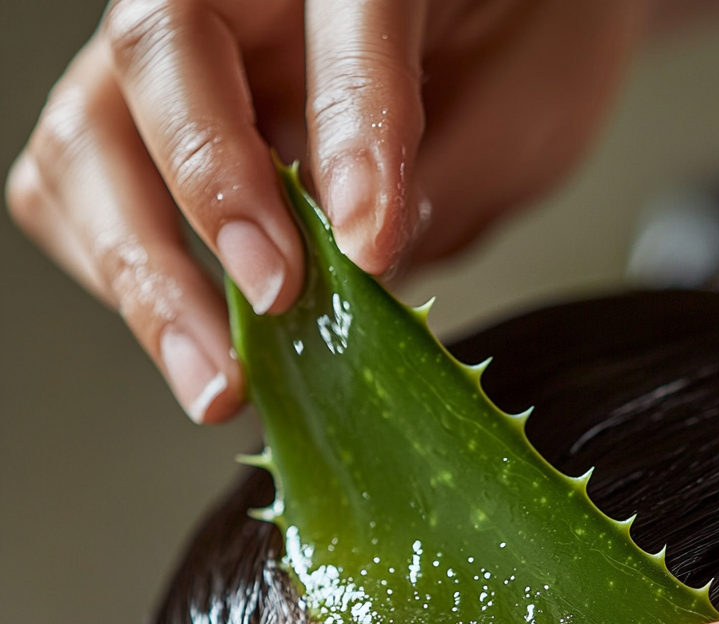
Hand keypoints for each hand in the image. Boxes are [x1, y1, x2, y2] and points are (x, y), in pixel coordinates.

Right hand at [6, 0, 682, 423]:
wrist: (497, 29)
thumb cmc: (517, 49)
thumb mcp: (521, 104)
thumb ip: (442, 166)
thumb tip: (362, 252)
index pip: (345, 16)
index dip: (350, 130)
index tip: (370, 244)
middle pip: (161, 55)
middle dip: (208, 197)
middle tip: (272, 302)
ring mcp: (186, 52)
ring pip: (89, 135)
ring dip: (142, 271)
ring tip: (218, 377)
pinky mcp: (151, 120)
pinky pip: (82, 187)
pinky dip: (122, 272)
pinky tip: (197, 338)